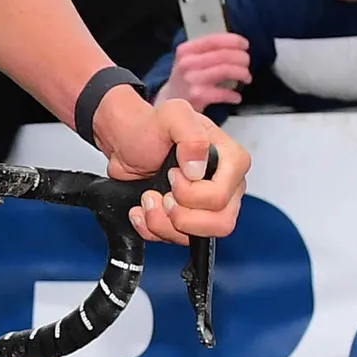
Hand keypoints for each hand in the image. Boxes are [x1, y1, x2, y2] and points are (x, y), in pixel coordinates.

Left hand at [97, 94, 249, 244]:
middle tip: (163, 194)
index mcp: (231, 160)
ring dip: (163, 222)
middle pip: (219, 223)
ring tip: (150, 197)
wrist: (126, 143)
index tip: (173, 174)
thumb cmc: (150, 129)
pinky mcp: (190, 220)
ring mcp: (208, 206)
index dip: (192, 193)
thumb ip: (190, 134)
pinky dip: (153, 229)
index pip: (221, 196)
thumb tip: (198, 167)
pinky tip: (145, 209)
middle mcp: (226, 185)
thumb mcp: (172, 115)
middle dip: (181, 214)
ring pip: (197, 237)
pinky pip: (178, 240)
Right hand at [164, 31, 253, 111]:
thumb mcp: (189, 59)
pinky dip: (233, 95)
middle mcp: (187, 63)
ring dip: (242, 73)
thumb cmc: (184, 79)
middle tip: (247, 62)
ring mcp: (192, 80)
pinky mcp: (197, 96)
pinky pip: (223, 93)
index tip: (244, 44)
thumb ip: (207, 51)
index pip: (214, 40)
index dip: (233, 41)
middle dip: (241, 58)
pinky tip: (236, 97)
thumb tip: (235, 46)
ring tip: (246, 77)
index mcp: (186, 50)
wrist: (169, 102)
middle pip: (223, 55)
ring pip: (226, 70)